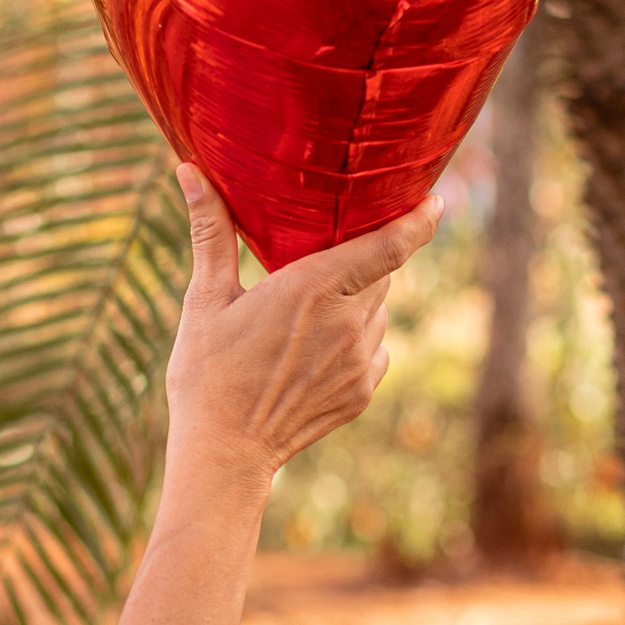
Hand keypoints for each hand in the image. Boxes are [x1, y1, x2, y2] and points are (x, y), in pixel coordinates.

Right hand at [162, 164, 441, 489]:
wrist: (224, 453)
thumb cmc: (207, 373)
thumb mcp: (205, 298)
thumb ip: (210, 231)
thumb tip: (189, 171)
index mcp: (313, 288)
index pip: (391, 244)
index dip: (420, 219)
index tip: (434, 200)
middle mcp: (348, 321)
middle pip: (381, 272)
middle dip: (365, 259)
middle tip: (333, 253)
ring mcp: (360, 360)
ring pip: (378, 312)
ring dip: (358, 301)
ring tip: (311, 312)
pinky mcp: (363, 391)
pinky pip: (375, 349)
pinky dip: (356, 340)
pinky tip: (316, 350)